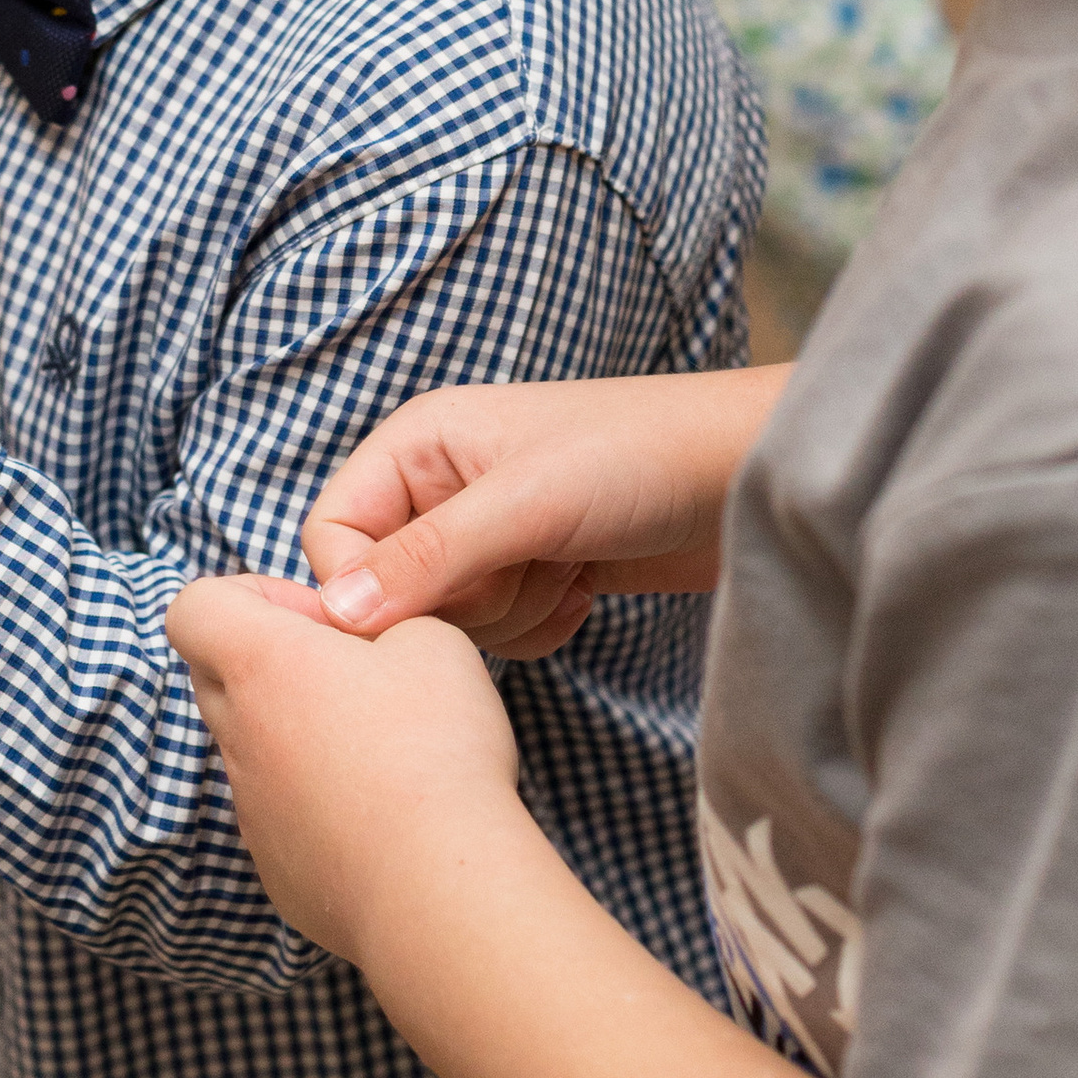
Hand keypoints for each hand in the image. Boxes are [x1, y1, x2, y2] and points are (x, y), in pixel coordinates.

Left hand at [166, 574, 524, 965]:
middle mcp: (238, 736)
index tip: (322, 622)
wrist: (441, 889)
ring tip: (384, 754)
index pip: (194, 608)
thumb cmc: (435, 750)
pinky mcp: (277, 869)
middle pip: (217, 676)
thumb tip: (360, 639)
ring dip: (300, 737)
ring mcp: (252, 810)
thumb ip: (381, 614)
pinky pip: (282, 817)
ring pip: (253, 750)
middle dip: (274, 663)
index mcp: (260, 665)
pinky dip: (320, 805)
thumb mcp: (431, 637)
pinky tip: (386, 817)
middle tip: (353, 679)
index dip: (251, 596)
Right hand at [298, 368, 788, 650]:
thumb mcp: (525, 504)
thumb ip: (429, 558)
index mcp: (417, 443)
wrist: (744, 477)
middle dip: (461, 601)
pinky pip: (498, 634)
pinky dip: (540, 625)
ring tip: (565, 566)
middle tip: (525, 567)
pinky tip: (583, 586)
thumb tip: (337, 613)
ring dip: (509, 615)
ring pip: (447, 620)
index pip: (333, 533)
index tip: (430, 610)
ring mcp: (488, 531)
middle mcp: (440, 485)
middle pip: (389, 587)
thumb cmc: (638, 457)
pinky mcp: (532, 570)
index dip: (365, 586)